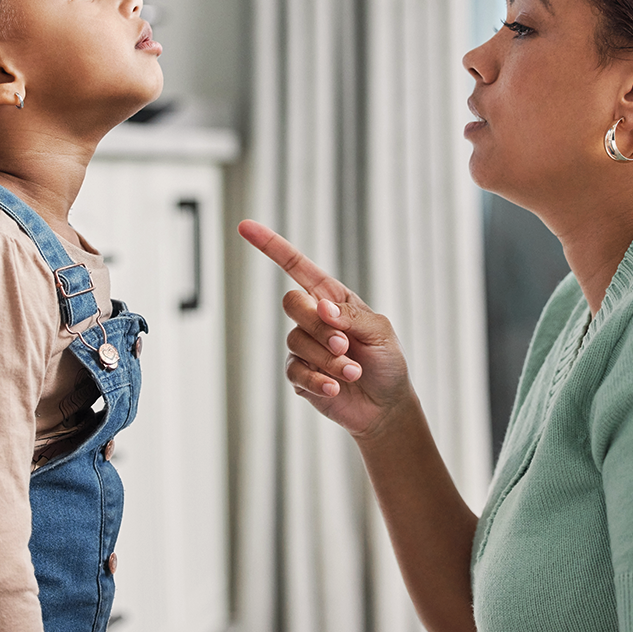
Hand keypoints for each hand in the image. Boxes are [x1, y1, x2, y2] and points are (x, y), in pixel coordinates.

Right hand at [238, 219, 414, 438]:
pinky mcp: (299, 375)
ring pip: (296, 341)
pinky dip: (317, 380)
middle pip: (292, 303)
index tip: (246, 226)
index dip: (271, 245)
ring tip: (352, 372)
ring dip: (328, 359)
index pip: (296, 266)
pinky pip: (295, 371)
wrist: (386, 405)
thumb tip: (321, 308)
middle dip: (319, 326)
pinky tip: (335, 388)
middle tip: (345, 345)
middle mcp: (313, 318)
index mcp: (332, 298)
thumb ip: (351, 316)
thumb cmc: (387, 361)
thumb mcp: (380, 331)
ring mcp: (304, 346)